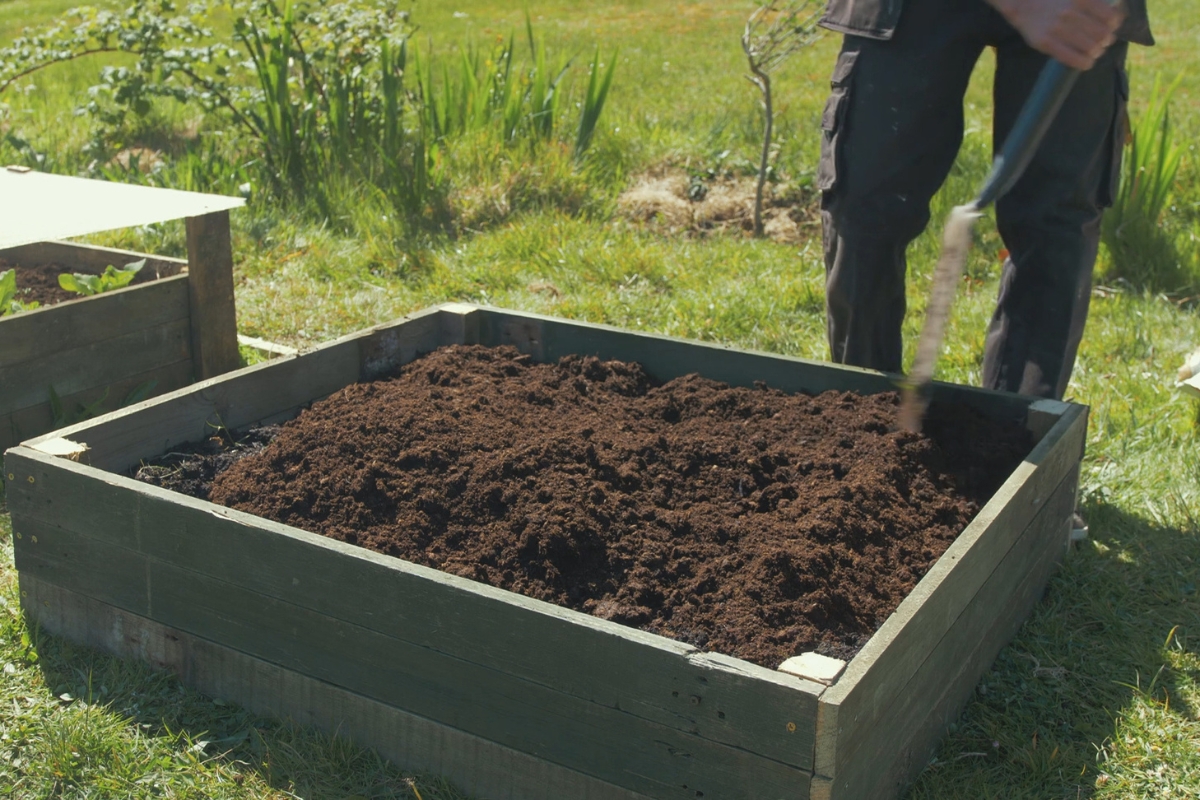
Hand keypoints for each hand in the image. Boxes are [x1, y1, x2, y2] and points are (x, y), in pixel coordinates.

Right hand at [988, 0, 1123, 69]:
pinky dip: (1085, 63)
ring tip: (1094, 51)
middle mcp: (1070, 13)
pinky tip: (1087, 62)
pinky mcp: (1045, 43)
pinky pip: (1073, 59)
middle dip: (1106, 40)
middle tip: (1103, 40)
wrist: (1021, 2)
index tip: (1111, 26)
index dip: (1115, 24)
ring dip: (1096, 51)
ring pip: (1090, 48)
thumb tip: (1113, 13)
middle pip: (1102, 35)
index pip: (1111, 17)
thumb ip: (1092, 0)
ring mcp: (1057, 29)